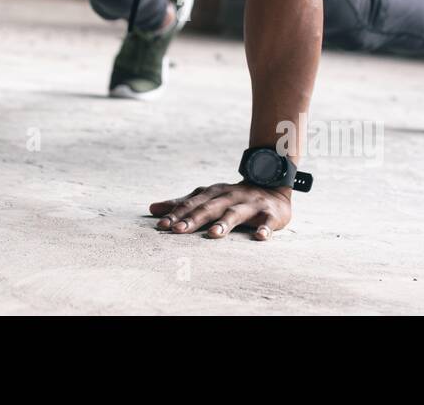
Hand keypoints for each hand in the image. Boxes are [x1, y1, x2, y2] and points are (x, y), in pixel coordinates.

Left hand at [149, 181, 291, 240]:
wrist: (272, 185)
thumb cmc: (232, 196)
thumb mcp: (207, 197)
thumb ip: (182, 204)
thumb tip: (152, 209)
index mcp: (213, 193)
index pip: (191, 204)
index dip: (176, 214)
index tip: (161, 226)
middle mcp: (229, 196)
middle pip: (209, 208)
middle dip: (193, 219)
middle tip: (178, 231)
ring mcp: (250, 204)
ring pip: (236, 213)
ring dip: (225, 223)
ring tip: (214, 234)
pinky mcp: (270, 213)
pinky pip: (268, 221)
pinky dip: (265, 228)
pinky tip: (260, 237)